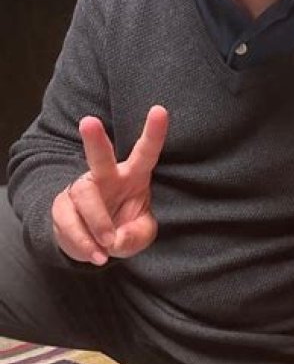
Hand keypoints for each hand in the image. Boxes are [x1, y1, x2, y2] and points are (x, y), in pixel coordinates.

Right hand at [51, 105, 168, 264]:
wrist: (95, 244)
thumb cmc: (124, 229)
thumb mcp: (140, 235)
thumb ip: (136, 235)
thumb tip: (116, 239)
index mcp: (134, 176)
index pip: (146, 152)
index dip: (153, 133)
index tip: (160, 110)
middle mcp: (106, 177)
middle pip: (99, 157)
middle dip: (94, 140)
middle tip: (89, 122)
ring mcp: (82, 190)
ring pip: (84, 194)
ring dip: (97, 221)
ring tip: (108, 243)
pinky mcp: (62, 207)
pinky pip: (67, 219)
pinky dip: (82, 240)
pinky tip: (96, 254)